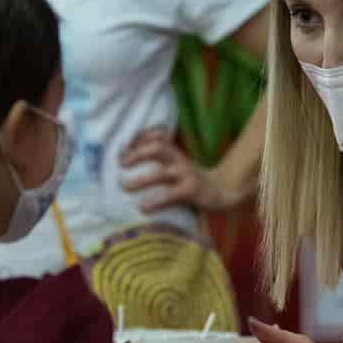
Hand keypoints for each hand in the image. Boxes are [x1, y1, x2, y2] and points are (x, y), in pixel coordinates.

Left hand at [119, 127, 233, 212]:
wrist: (222, 189)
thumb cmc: (191, 178)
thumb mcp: (177, 163)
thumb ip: (159, 159)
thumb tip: (127, 159)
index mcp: (174, 152)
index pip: (156, 135)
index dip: (138, 137)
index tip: (121, 147)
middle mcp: (179, 159)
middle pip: (157, 148)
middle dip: (137, 154)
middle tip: (120, 163)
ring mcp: (186, 174)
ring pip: (161, 173)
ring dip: (140, 180)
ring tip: (123, 186)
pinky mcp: (191, 191)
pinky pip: (170, 195)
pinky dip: (155, 201)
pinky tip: (142, 207)